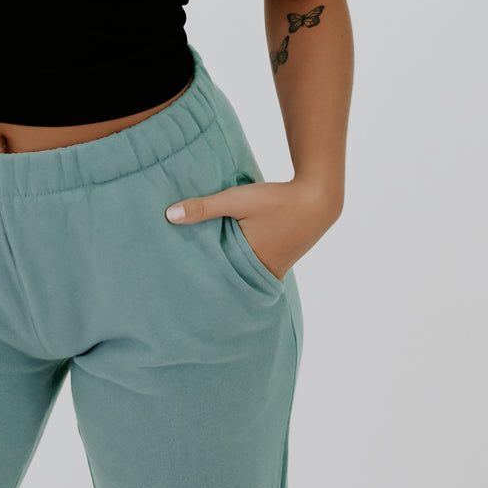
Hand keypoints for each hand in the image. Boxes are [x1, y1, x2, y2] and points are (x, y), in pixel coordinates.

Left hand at [164, 178, 340, 280]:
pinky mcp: (281, 260)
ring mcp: (275, 269)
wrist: (317, 199)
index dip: (201, 283)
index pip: (218, 281)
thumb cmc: (276, 200)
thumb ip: (204, 207)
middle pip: (231, 281)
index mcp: (250, 264)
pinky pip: (257, 269)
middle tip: (187, 285)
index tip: (181, 287)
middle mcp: (264, 272)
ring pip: (245, 276)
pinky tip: (234, 259)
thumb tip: (169, 215)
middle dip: (213, 282)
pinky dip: (244, 267)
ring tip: (205, 274)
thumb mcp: (236, 200)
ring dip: (229, 273)